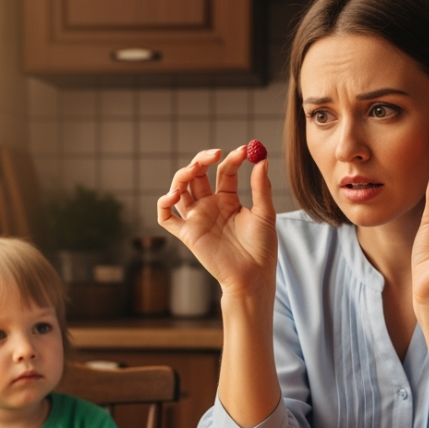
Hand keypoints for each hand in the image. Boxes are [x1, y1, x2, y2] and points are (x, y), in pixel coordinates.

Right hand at [157, 146, 277, 297]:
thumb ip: (261, 187)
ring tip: (194, 167)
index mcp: (228, 200)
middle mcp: (209, 206)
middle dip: (202, 160)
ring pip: (179, 189)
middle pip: (197, 175)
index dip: (231, 159)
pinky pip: (166, 217)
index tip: (245, 150)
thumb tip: (262, 159)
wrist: (253, 277)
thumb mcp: (265, 214)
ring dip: (182, 174)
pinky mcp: (187, 234)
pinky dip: (164, 203)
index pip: (224, 172)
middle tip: (215, 153)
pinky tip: (174, 194)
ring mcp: (197, 219)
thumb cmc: (262, 248)